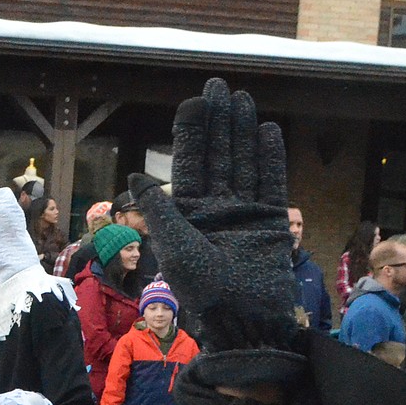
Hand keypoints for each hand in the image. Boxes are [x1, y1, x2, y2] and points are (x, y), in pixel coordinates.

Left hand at [128, 78, 298, 351]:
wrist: (243, 318)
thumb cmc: (203, 289)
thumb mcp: (174, 246)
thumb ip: (160, 209)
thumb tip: (134, 176)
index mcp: (188, 214)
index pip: (190, 164)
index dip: (192, 133)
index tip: (194, 101)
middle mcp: (216, 210)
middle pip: (218, 156)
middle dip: (218, 122)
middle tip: (219, 86)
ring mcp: (245, 213)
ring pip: (244, 162)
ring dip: (243, 131)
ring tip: (243, 99)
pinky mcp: (271, 221)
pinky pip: (271, 181)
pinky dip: (270, 157)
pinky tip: (267, 130)